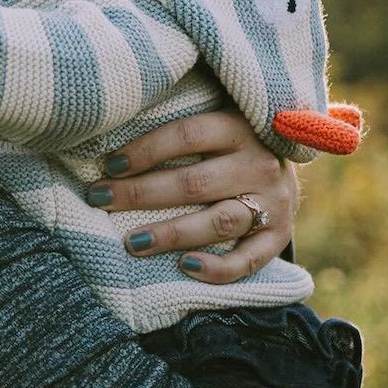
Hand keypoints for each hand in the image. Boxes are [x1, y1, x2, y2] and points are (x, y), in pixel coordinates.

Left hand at [86, 110, 300, 283]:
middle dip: (140, 193)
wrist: (288, 161)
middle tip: (99, 199)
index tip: (109, 165)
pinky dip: (218, 269)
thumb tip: (112, 147)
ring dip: (170, 234)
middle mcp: (259, 164)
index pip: (186, 135)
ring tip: (131, 242)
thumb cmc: (230, 140)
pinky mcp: (279, 235)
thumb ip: (178, 126)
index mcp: (239, 126)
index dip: (144, 150)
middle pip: (194, 183)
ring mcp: (274, 202)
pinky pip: (249, 260)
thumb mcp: (215, 118)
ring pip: (218, 222)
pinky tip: (184, 267)